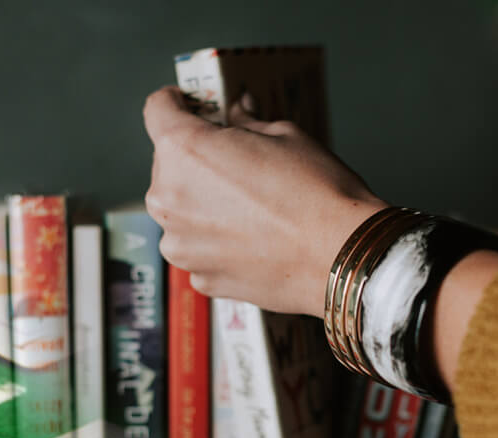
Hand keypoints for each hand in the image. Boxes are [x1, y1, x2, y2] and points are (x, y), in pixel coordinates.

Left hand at [143, 86, 387, 316]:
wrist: (340, 257)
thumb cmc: (316, 192)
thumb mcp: (284, 135)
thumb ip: (246, 123)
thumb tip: (237, 112)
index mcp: (184, 150)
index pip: (157, 110)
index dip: (173, 102)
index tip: (186, 104)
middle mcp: (168, 198)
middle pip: (168, 165)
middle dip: (195, 159)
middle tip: (235, 162)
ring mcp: (179, 243)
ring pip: (180, 211)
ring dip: (202, 204)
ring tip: (249, 208)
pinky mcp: (198, 276)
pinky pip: (198, 247)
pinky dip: (216, 240)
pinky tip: (253, 239)